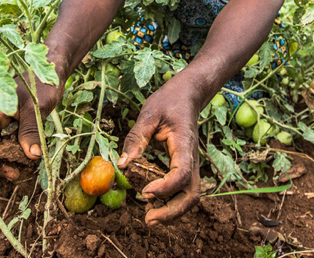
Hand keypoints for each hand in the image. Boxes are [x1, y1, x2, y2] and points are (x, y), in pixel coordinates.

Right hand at [0, 73, 61, 179]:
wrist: (52, 71)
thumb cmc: (42, 84)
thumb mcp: (37, 108)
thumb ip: (31, 130)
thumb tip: (32, 155)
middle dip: (0, 163)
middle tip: (16, 176)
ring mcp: (7, 121)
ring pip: (3, 145)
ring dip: (11, 159)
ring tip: (23, 171)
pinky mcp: (17, 122)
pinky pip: (14, 140)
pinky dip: (20, 150)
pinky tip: (30, 157)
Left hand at [117, 78, 201, 225]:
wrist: (188, 94)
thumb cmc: (169, 101)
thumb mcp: (149, 114)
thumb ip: (136, 138)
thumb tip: (121, 164)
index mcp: (184, 144)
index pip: (181, 174)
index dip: (165, 188)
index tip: (145, 192)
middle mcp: (192, 157)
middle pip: (192, 193)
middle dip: (172, 212)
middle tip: (147, 219)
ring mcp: (191, 162)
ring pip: (191, 195)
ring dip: (173, 211)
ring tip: (149, 216)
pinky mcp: (186, 164)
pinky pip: (184, 189)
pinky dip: (172, 201)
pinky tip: (153, 201)